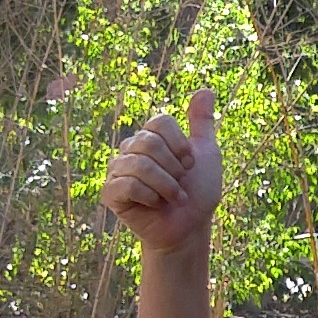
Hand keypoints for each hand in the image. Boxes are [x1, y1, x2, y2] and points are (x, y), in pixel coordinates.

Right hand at [103, 86, 223, 256]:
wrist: (189, 228)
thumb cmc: (198, 193)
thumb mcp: (206, 154)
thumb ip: (202, 123)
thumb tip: (205, 89)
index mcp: (151, 137)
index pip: (160, 122)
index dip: (181, 145)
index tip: (190, 164)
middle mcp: (131, 149)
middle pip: (149, 142)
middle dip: (174, 169)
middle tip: (180, 185)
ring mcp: (118, 170)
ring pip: (139, 164)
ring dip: (165, 186)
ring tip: (171, 198)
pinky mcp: (111, 193)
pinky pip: (126, 184)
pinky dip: (149, 197)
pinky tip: (154, 205)